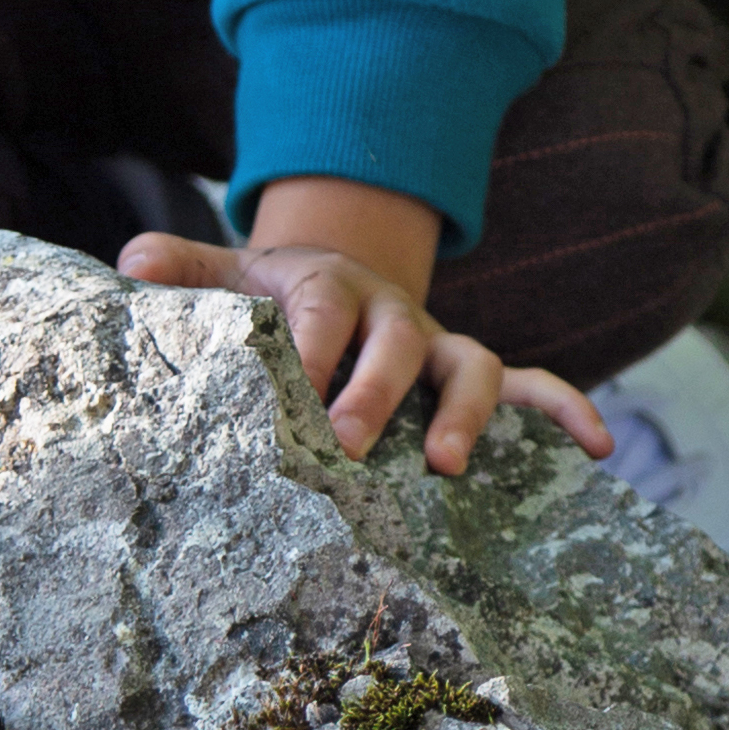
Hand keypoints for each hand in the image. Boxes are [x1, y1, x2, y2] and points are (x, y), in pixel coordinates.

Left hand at [118, 166, 611, 476]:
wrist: (334, 282)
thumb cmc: (275, 301)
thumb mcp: (232, 281)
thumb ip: (186, 274)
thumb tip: (130, 264)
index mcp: (326, 286)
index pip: (319, 307)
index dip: (309, 347)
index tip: (293, 390)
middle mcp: (390, 314)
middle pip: (393, 341)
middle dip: (374, 391)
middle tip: (346, 443)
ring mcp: (438, 346)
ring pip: (468, 366)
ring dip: (465, 413)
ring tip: (449, 465)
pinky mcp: (476, 376)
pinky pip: (532, 388)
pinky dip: (566, 410)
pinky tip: (598, 447)